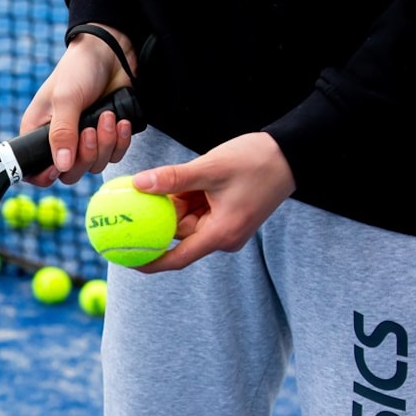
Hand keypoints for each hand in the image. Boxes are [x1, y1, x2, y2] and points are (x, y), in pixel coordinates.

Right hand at [20, 24, 136, 186]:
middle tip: (90, 130)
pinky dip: (120, 142)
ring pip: (94, 165)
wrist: (111, 52)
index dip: (45, 175)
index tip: (60, 166)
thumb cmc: (79, 69)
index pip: (34, 170)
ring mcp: (84, 140)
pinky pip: (114, 156)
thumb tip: (61, 166)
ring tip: (107, 116)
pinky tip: (121, 122)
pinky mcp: (107, 137)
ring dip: (105, 144)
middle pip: (70, 173)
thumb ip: (62, 133)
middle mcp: (60, 140)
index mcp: (38, 132)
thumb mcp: (66, 99)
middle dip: (85, 155)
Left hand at [131, 132, 295, 271]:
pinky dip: (183, 196)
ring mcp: (226, 226)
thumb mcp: (210, 167)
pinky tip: (170, 182)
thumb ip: (173, 178)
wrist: (292, 153)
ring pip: (186, 219)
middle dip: (156, 219)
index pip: (177, 258)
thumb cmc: (256, 161)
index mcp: (221, 234)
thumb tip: (138, 184)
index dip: (149, 261)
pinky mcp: (227, 214)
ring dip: (172, 202)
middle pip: (178, 234)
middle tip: (127, 207)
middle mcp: (223, 236)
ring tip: (155, 184)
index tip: (124, 258)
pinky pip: (196, 209)